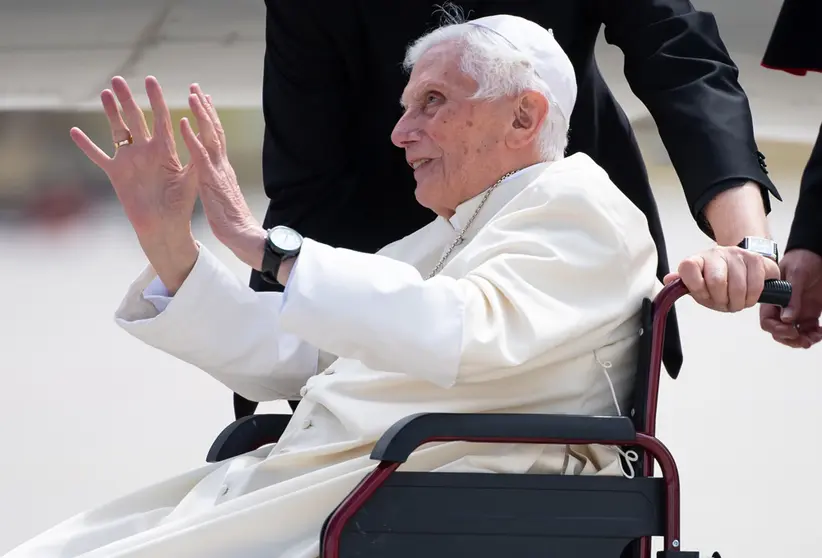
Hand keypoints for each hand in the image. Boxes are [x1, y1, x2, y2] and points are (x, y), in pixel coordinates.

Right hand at [70, 76, 198, 292]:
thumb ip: (195, 157)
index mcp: (165, 150)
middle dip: (127, 99)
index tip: (151, 81)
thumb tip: (198, 135)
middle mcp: (146, 151)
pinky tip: (75, 131)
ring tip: (104, 93)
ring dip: (110, 113)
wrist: (164, 226)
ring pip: (118, 131)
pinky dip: (86, 146)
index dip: (156, 100)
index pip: (161, 119)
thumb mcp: (192, 179)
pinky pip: (98, 156)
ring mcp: (130, 161)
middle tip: (119, 79)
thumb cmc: (181, 205)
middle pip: (135, 119)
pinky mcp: (116, 174)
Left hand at [180, 85, 264, 269]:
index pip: (217, 137)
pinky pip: (199, 155)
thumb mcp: (221, 195)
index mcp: (222, 168)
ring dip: (200, 115)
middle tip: (196, 88)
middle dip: (205, 108)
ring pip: (210, 136)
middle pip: (215, 130)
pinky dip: (191, 138)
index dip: (210, 118)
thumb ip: (217, 180)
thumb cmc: (231, 220)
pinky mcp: (211, 180)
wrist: (242, 234)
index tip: (204, 101)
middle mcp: (222, 164)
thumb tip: (211, 173)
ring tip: (192, 96)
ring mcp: (218, 170)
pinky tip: (182, 124)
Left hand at [664, 245, 779, 311]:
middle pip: (716, 282)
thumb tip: (668, 280)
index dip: (696, 287)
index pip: (688, 268)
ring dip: (737, 302)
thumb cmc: (718, 279)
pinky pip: (755, 285)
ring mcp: (736, 254)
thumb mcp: (698, 285)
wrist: (742, 266)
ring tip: (735, 301)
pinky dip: (752, 298)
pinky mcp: (756, 258)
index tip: (703, 295)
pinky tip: (747, 297)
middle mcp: (715, 253)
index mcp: (697, 260)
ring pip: (738, 287)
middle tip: (723, 303)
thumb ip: (683, 284)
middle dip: (721, 300)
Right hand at [760, 249, 821, 347]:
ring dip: (803, 340)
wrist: (818, 254)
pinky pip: (809, 330)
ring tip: (815, 337)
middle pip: (779, 331)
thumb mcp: (797, 274)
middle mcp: (783, 307)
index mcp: (774, 298)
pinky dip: (814, 335)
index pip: (768, 321)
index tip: (791, 331)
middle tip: (804, 340)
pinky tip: (820, 332)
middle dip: (791, 339)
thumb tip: (787, 319)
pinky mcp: (810, 312)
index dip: (777, 329)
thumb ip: (792, 297)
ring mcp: (797, 311)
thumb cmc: (804, 258)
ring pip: (794, 334)